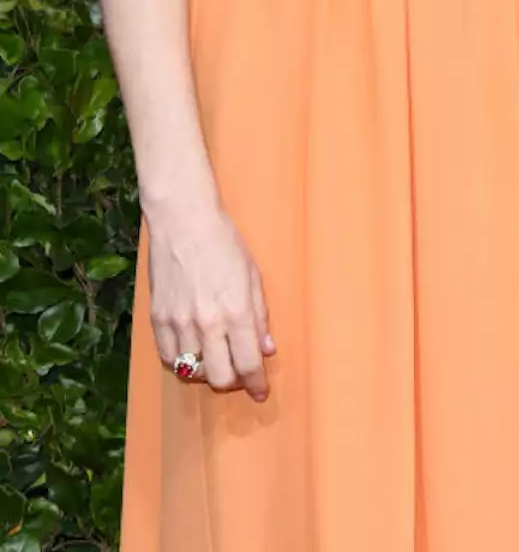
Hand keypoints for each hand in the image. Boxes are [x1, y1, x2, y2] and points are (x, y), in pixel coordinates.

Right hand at [147, 201, 275, 401]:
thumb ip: (259, 316)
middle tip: (239, 373)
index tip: (260, 391)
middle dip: (233, 382)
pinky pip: (169, 359)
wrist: (183, 221)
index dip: (256, 383)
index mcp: (236, 311)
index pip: (248, 364)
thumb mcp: (253, 276)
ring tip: (216, 356)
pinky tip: (192, 350)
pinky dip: (183, 362)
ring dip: (207, 371)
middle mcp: (207, 323)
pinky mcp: (158, 320)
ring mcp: (179, 323)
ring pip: (193, 372)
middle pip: (220, 378)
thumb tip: (266, 349)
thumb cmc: (223, 243)